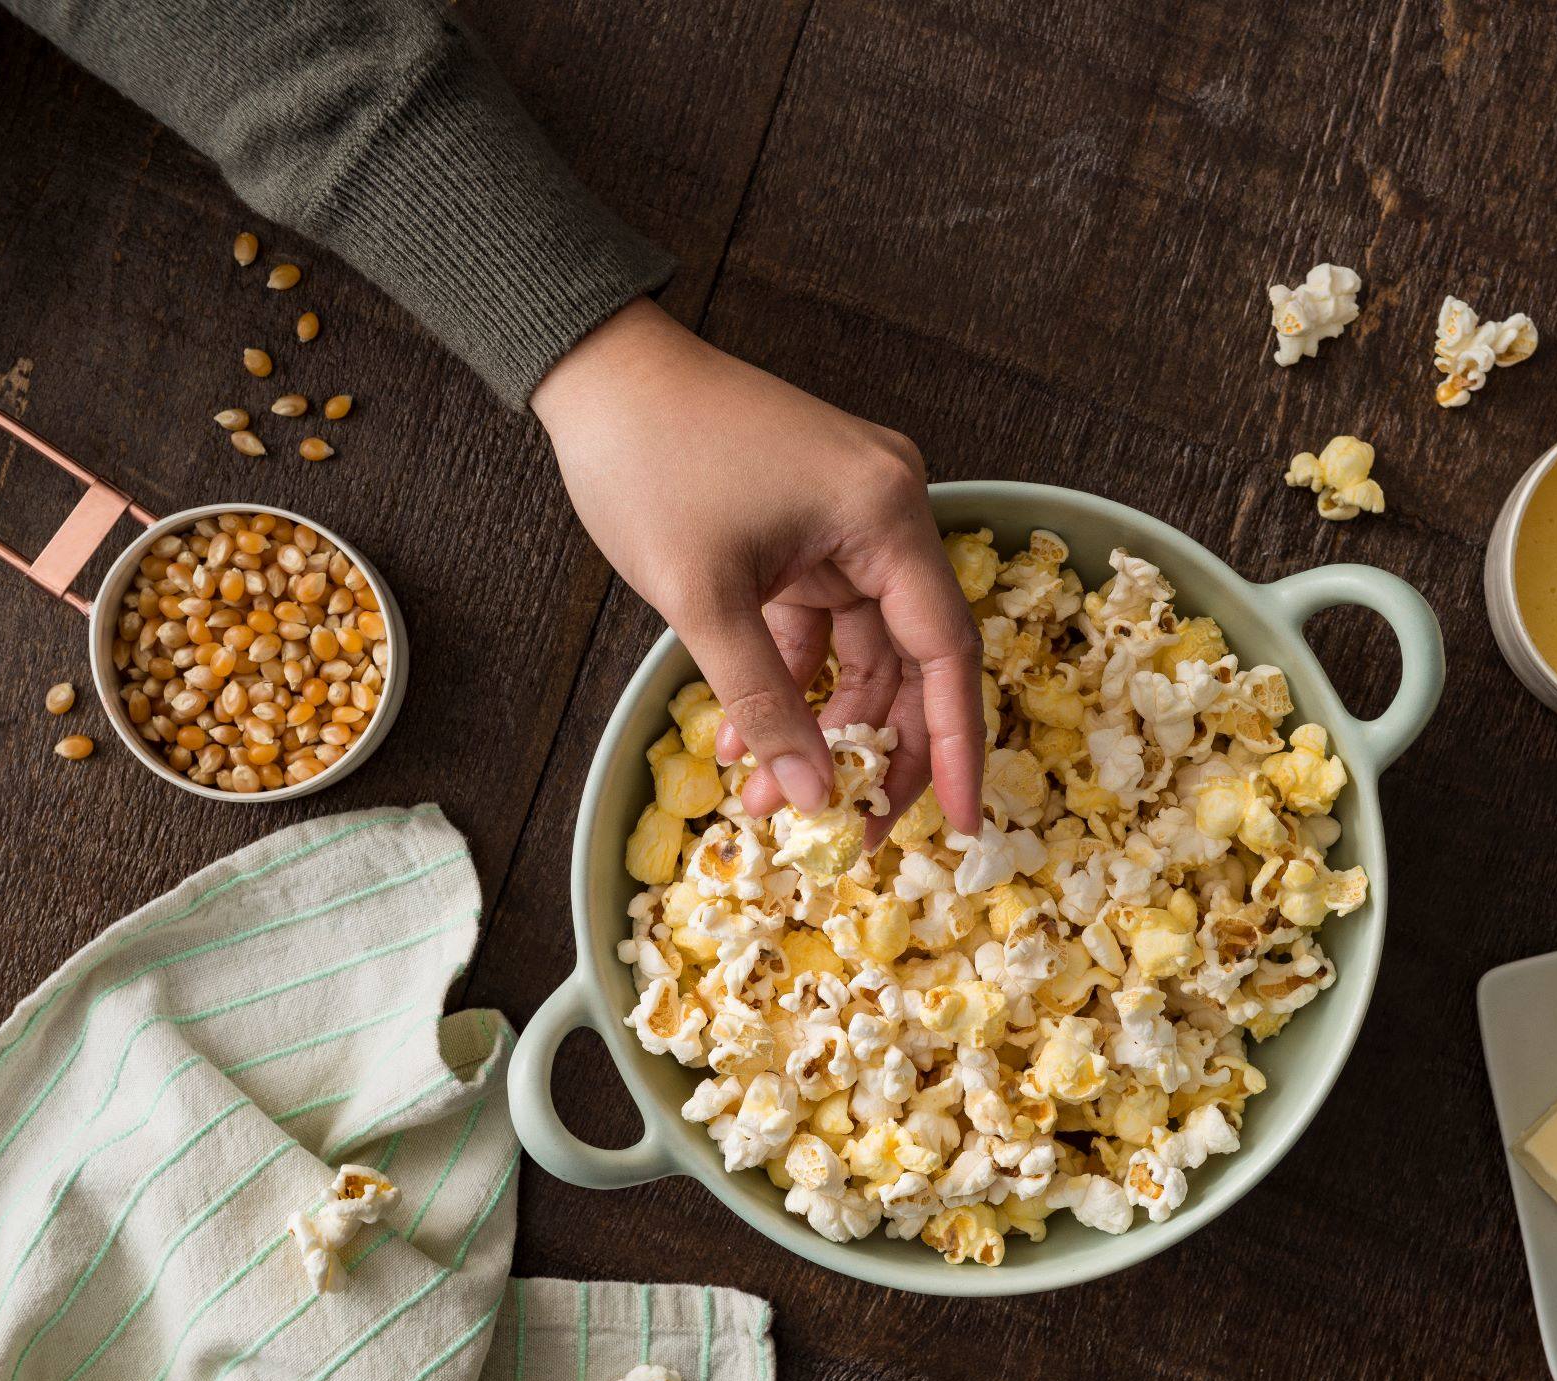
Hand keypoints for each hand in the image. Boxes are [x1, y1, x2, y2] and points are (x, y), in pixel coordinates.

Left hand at [533, 299, 981, 840]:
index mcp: (886, 514)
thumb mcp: (705, 601)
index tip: (961, 822)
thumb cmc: (649, 462)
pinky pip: (821, 625)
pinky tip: (744, 740)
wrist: (595, 372)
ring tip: (769, 801)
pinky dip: (791, 680)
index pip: (946, 651)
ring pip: (861, 651)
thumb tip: (813, 799)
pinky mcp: (812, 529)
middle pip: (910, 659)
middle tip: (847, 832)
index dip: (954, 744)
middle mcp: (887, 513)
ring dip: (822, 725)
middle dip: (875, 749)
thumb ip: (766, 704)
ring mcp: (851, 520)